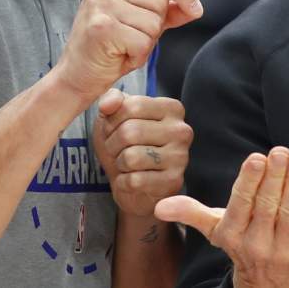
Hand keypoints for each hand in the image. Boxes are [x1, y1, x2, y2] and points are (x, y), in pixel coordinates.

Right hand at [55, 0, 200, 100]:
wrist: (77, 76)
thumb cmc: (109, 48)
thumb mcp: (140, 22)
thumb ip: (166, 10)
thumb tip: (195, 7)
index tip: (197, 10)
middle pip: (160, 0)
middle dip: (155, 26)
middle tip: (130, 38)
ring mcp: (101, 3)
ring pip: (154, 23)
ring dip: (146, 43)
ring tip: (123, 47)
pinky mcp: (102, 26)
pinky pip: (144, 42)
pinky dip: (138, 56)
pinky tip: (119, 56)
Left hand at [93, 89, 192, 217]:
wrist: (135, 187)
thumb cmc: (126, 146)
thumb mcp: (115, 117)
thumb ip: (111, 100)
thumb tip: (107, 104)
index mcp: (172, 108)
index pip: (132, 106)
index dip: (112, 120)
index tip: (113, 129)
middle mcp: (181, 130)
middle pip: (130, 131)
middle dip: (112, 144)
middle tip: (116, 150)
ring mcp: (181, 157)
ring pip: (131, 157)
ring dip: (119, 164)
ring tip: (126, 164)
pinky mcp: (173, 182)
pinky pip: (134, 181)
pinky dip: (123, 182)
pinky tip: (131, 180)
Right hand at [155, 148, 288, 287]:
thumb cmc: (244, 244)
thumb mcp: (217, 230)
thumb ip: (192, 213)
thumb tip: (159, 207)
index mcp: (233, 234)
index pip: (241, 203)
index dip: (249, 181)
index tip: (257, 157)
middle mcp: (257, 246)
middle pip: (268, 205)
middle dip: (275, 176)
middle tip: (282, 151)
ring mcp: (286, 253)